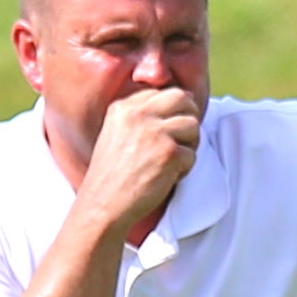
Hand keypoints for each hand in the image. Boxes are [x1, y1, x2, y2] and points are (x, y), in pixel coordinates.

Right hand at [80, 83, 202, 247]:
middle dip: (189, 118)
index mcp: (123, 107)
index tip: (167, 130)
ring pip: (193, 126)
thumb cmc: (111, 175)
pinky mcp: (169, 153)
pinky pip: (192, 154)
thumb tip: (179, 101)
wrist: (103, 204)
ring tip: (171, 161)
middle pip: (183, 98)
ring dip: (189, 145)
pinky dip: (184, 169)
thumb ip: (139, 116)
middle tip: (182, 139)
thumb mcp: (115, 133)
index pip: (161, 93)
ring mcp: (155, 132)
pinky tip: (166, 177)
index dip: (172, 111)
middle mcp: (138, 114)